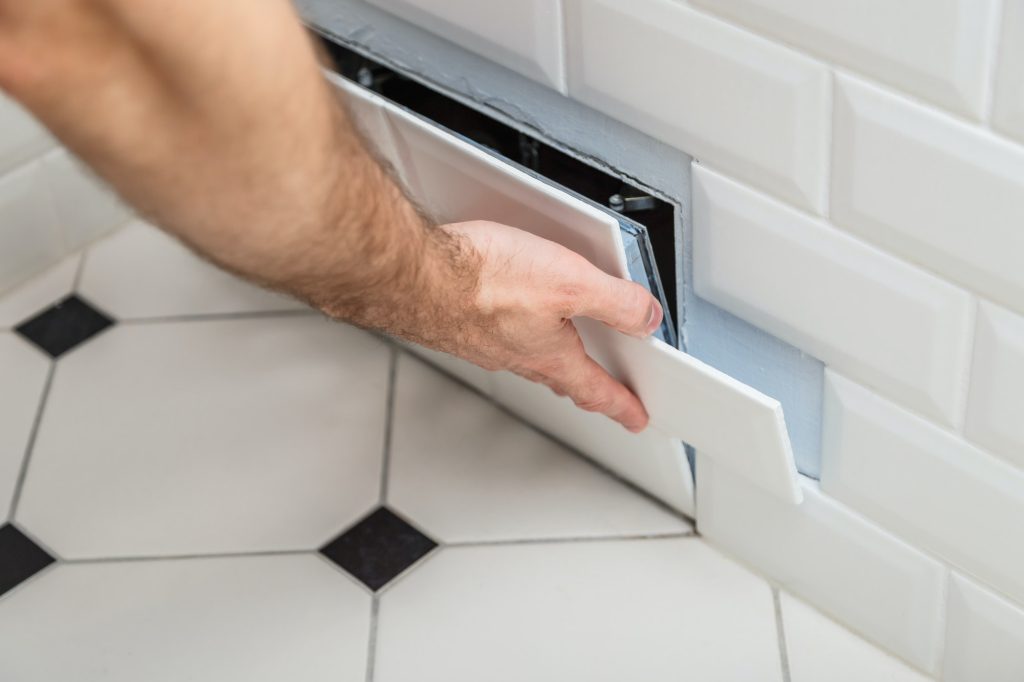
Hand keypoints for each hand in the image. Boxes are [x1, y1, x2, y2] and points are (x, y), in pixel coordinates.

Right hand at [433, 220, 662, 432]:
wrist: (413, 274)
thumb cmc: (481, 280)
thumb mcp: (570, 282)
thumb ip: (615, 301)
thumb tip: (647, 317)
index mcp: (550, 355)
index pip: (595, 389)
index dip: (622, 405)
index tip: (637, 418)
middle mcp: (516, 356)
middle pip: (561, 378)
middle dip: (585, 385)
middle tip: (601, 393)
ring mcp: (483, 344)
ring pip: (528, 358)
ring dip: (549, 358)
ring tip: (562, 349)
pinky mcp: (459, 325)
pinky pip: (498, 338)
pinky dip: (514, 333)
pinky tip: (508, 311)